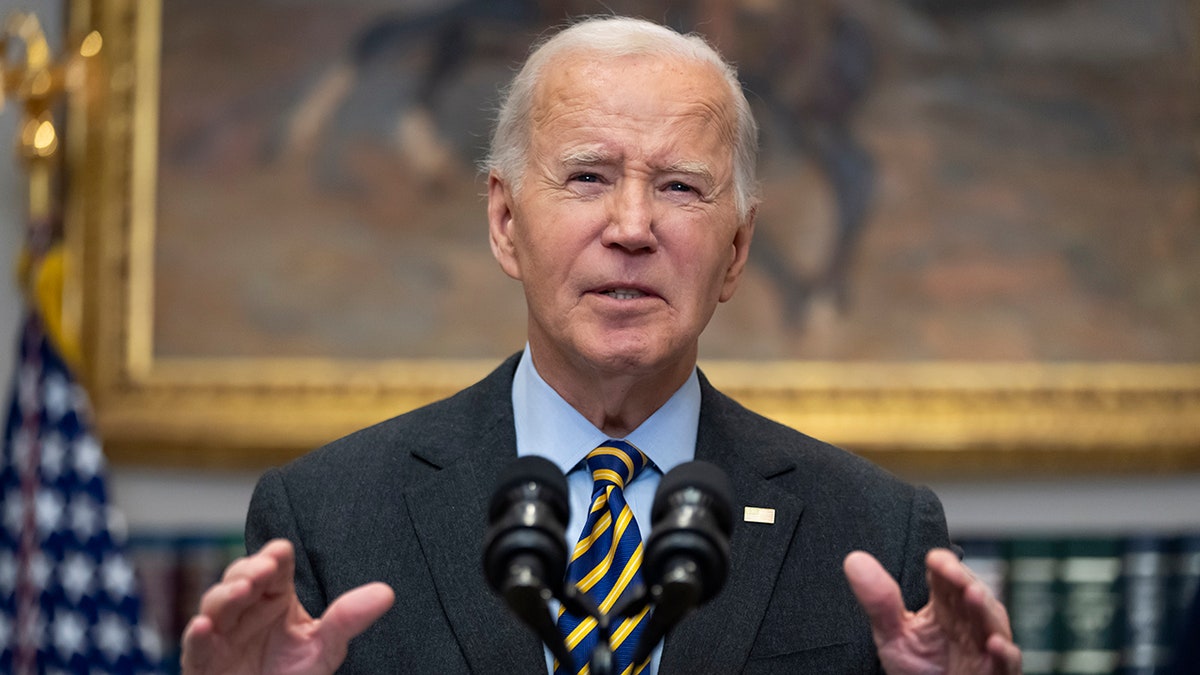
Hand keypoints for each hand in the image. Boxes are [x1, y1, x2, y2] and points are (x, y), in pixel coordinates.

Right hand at [181, 539, 394, 674]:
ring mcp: (221, 634)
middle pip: (240, 577)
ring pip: (215, 604)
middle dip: (248, 570)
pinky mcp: (203, 662)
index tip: (281, 552)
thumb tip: (387, 592)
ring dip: (225, 595)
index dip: (275, 557)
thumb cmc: (292, 674)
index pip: (274, 567)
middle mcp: (246, 609)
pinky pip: (195, 647)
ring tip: (241, 591)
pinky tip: (204, 627)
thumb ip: (348, 619)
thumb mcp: (325, 647)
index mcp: (274, 597)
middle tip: (263, 571)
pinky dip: (196, 636)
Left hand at [844, 548, 1020, 674]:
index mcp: (945, 605)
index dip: (943, 565)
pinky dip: (1004, 653)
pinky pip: (1007, 662)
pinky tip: (995, 644)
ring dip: (984, 609)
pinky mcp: (997, 673)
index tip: (932, 560)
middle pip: (972, 592)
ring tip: (972, 596)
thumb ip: (878, 601)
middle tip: (952, 573)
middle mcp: (969, 620)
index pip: (946, 577)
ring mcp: (985, 645)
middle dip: (964, 581)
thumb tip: (854, 560)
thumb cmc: (920, 668)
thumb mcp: (893, 635)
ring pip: (992, 621)